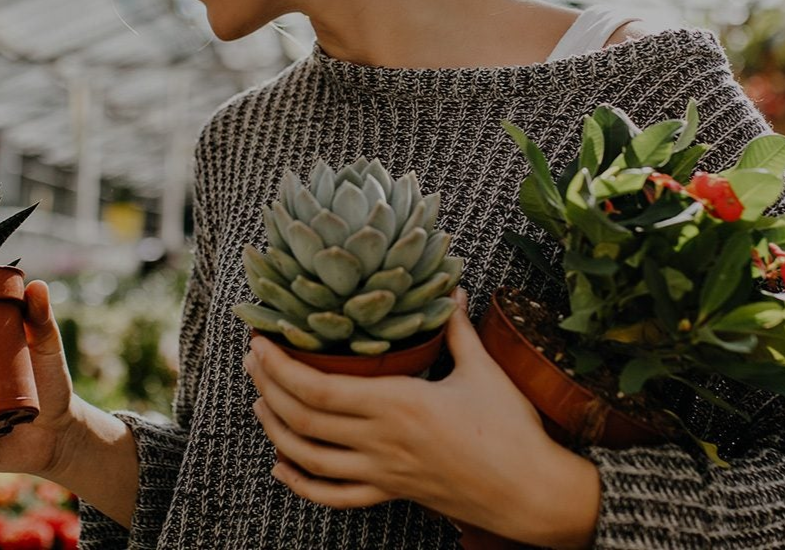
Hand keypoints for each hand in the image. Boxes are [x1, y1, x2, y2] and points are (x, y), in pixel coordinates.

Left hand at [243, 288, 600, 548]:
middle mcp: (382, 441)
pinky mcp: (393, 493)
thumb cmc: (511, 429)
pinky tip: (282, 466)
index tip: (261, 344)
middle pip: (305, 419)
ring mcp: (384, 472)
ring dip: (277, 429)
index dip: (282, 368)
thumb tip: (453, 289)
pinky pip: (336, 496)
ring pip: (311, 458)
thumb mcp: (483, 370)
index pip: (321, 389)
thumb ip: (458, 329)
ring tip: (259, 402)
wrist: (531, 493)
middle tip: (252, 360)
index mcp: (399, 404)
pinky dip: (302, 483)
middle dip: (269, 388)